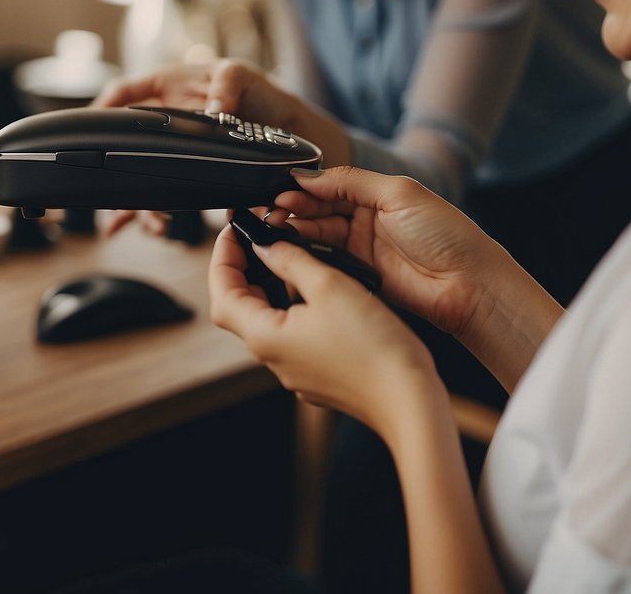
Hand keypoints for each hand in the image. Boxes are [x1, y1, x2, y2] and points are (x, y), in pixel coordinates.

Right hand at [93, 59, 350, 234]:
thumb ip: (227, 85)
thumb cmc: (263, 95)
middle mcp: (165, 122)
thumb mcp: (244, 76)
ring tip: (153, 223)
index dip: (102, 111)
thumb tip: (213, 108)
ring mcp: (175, 151)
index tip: (90, 132)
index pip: (123, 94)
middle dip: (117, 175)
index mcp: (169, 88)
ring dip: (138, 204)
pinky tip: (157, 228)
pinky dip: (155, 214)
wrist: (292, 134)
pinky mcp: (190, 176)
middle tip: (116, 197)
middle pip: (125, 147)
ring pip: (141, 178)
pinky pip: (163, 196)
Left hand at [209, 224, 438, 433]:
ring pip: (267, 321)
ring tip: (285, 259)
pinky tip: (315, 293)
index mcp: (265, 336)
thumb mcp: (329, 285)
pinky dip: (292, 307)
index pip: (221, 292)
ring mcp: (295, 369)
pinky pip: (292, 335)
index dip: (222, 256)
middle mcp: (274, 358)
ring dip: (268, 288)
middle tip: (256, 240)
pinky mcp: (317, 374)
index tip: (233, 230)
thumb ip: (291, 260)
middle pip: (239, 308)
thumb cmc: (373, 347)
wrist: (408, 400)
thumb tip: (266, 246)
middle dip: (241, 271)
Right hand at [271, 167, 562, 390]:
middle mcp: (367, 218)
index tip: (278, 189)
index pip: (330, 184)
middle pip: (318, 209)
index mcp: (378, 193)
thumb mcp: (399, 193)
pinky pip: (325, 260)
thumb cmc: (445, 234)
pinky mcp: (359, 275)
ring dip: (293, 229)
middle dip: (292, 208)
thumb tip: (308, 176)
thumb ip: (351, 182)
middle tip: (268, 211)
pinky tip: (287, 248)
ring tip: (272, 227)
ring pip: (317, 233)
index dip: (304, 186)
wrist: (469, 285)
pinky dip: (304, 253)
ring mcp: (361, 248)